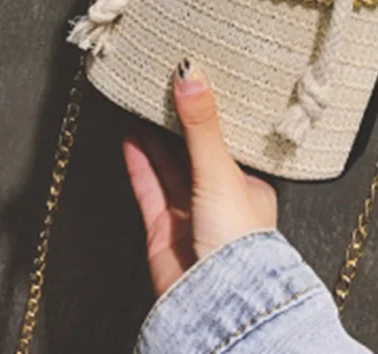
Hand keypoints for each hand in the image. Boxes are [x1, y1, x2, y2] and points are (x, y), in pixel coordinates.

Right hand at [123, 61, 277, 297]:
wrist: (215, 303)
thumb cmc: (239, 244)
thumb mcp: (221, 170)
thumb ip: (202, 124)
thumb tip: (191, 74)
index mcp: (248, 183)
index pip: (226, 137)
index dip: (209, 110)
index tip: (195, 81)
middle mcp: (220, 196)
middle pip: (193, 150)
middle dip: (177, 122)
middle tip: (162, 87)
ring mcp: (191, 213)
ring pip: (169, 166)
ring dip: (153, 138)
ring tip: (140, 106)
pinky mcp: (165, 229)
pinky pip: (149, 188)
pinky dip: (139, 163)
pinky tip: (130, 140)